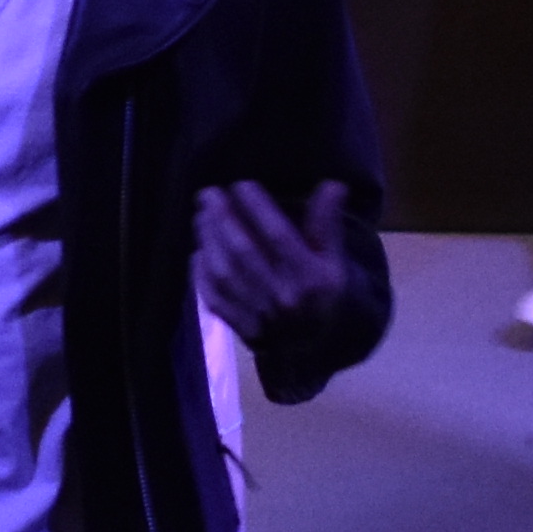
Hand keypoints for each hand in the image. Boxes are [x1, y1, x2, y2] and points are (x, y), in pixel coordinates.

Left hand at [192, 177, 367, 342]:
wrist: (315, 347)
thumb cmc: (323, 293)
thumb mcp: (333, 260)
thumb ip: (327, 224)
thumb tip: (332, 185)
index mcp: (311, 277)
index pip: (279, 236)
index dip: (257, 208)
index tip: (241, 185)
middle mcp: (283, 296)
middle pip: (244, 252)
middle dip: (223, 218)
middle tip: (209, 193)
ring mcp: (259, 315)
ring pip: (225, 273)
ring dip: (209, 241)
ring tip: (201, 215)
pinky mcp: (241, 327)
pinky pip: (215, 298)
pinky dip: (201, 275)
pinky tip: (198, 252)